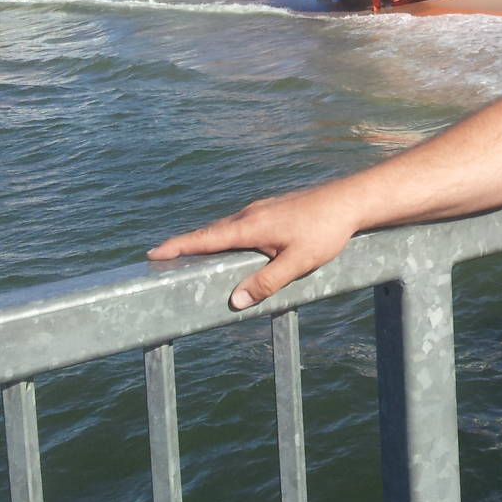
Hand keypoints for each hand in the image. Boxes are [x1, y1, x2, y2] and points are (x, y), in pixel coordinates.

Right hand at [147, 180, 360, 309]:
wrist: (349, 200)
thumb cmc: (325, 231)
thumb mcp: (297, 262)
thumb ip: (267, 282)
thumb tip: (235, 301)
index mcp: (251, 226)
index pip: (205, 238)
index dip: (177, 246)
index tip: (152, 253)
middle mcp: (250, 213)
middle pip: (210, 232)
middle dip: (185, 245)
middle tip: (160, 259)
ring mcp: (260, 209)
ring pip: (226, 227)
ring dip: (206, 240)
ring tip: (188, 256)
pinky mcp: (271, 209)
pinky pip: (239, 224)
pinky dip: (225, 235)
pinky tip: (229, 246)